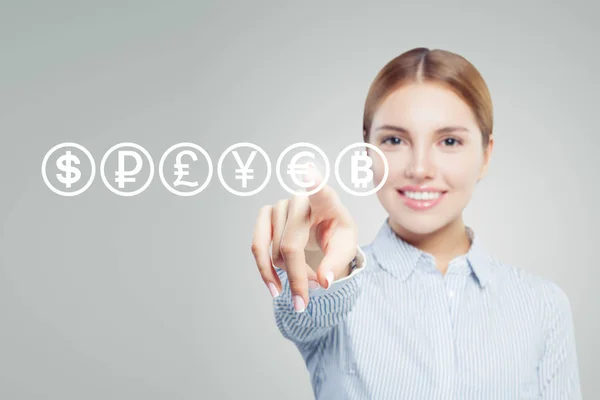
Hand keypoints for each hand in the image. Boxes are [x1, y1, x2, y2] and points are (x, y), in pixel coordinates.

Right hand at [251, 163, 357, 310]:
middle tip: (305, 303)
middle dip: (297, 278)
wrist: (323, 230)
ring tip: (303, 285)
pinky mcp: (265, 215)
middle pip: (291, 245)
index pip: (319, 191)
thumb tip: (323, 281)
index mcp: (327, 202)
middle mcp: (300, 199)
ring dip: (287, 274)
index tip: (307, 172)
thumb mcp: (345, 249)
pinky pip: (257, 247)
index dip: (312, 183)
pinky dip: (265, 270)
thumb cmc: (336, 235)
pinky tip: (275, 287)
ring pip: (274, 251)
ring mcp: (280, 205)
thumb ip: (337, 263)